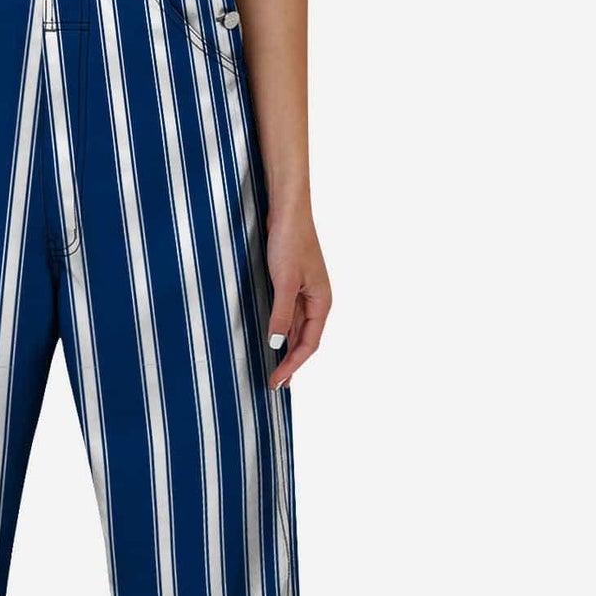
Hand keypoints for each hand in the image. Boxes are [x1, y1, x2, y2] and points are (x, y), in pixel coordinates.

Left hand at [264, 208, 330, 389]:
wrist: (288, 211)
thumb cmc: (290, 241)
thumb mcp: (284, 281)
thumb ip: (281, 313)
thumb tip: (276, 343)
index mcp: (322, 302)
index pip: (309, 343)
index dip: (293, 365)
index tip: (277, 381)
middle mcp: (317, 300)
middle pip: (305, 340)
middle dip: (291, 363)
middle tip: (276, 384)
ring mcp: (306, 293)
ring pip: (297, 329)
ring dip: (287, 349)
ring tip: (276, 370)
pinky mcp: (293, 284)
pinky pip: (290, 316)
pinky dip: (282, 331)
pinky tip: (274, 340)